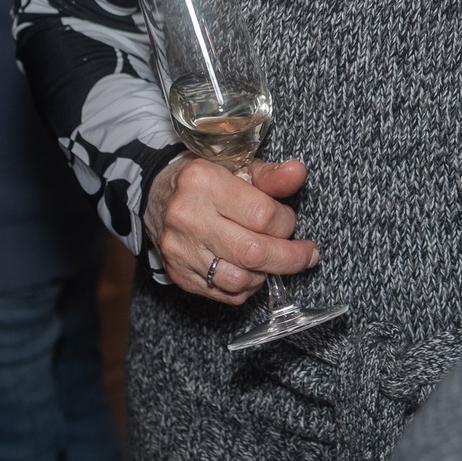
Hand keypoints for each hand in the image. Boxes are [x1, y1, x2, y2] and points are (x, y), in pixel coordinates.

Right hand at [146, 154, 318, 304]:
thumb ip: (269, 175)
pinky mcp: (179, 274)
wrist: (155, 196)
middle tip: (306, 254)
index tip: (289, 221)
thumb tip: (298, 173)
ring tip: (273, 260)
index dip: (286, 222)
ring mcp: (181, 250)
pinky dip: (246, 287)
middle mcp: (188, 217)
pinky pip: (224, 294)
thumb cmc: (204, 180)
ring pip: (239, 279)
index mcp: (204, 182)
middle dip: (289, 257)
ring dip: (266, 274)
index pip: (262, 214)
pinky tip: (251, 271)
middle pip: (253, 251)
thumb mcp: (235, 166)